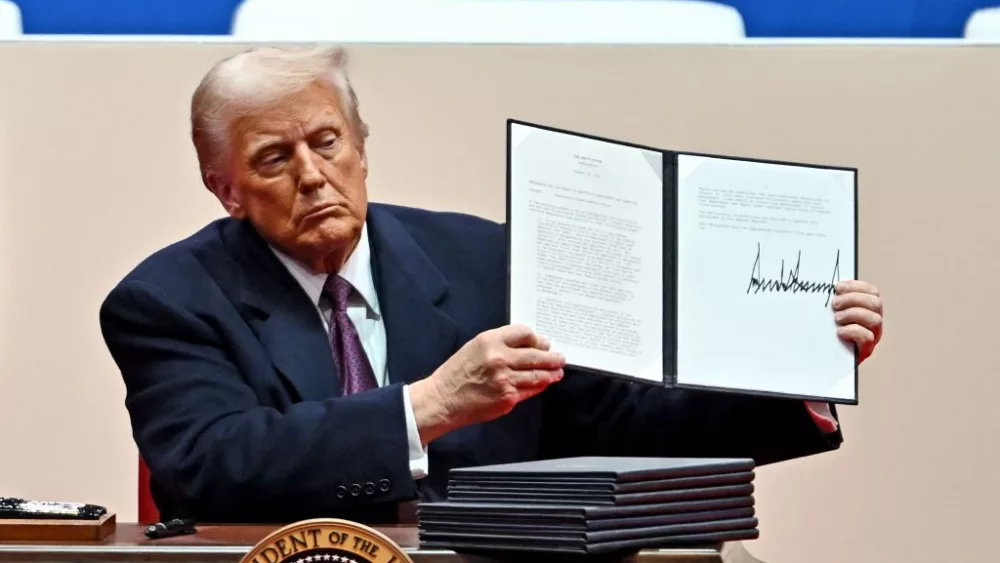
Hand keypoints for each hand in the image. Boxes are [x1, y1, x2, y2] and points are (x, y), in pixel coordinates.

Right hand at [408, 324, 565, 443]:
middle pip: (536, 355)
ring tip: (558, 372)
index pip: (525, 333)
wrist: (443, 400)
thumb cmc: (457, 373)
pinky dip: (539, 386)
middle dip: (552, 358)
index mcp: (490, 341)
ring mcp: (505, 379)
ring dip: (551, 373)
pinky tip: (544, 383)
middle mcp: (499, 358)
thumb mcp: (475, 347)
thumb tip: (528, 346)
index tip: (544, 343)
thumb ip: (500, 344)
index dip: (537, 339)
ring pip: (537, 374)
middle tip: (560, 358)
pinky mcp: (508, 398)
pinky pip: (530, 390)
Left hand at [831, 280, 882, 363]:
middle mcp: (874, 323)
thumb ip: (835, 301)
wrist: (823, 360)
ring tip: (837, 318)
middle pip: (876, 303)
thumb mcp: (830, 314)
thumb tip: (830, 288)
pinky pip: (867, 337)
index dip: (857, 286)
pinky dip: (852, 330)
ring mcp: (873, 337)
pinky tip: (839, 331)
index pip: (872, 292)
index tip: (838, 287)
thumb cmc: (826, 333)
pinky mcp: (866, 351)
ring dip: (853, 314)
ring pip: (875, 319)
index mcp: (868, 310)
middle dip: (853, 299)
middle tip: (835, 304)